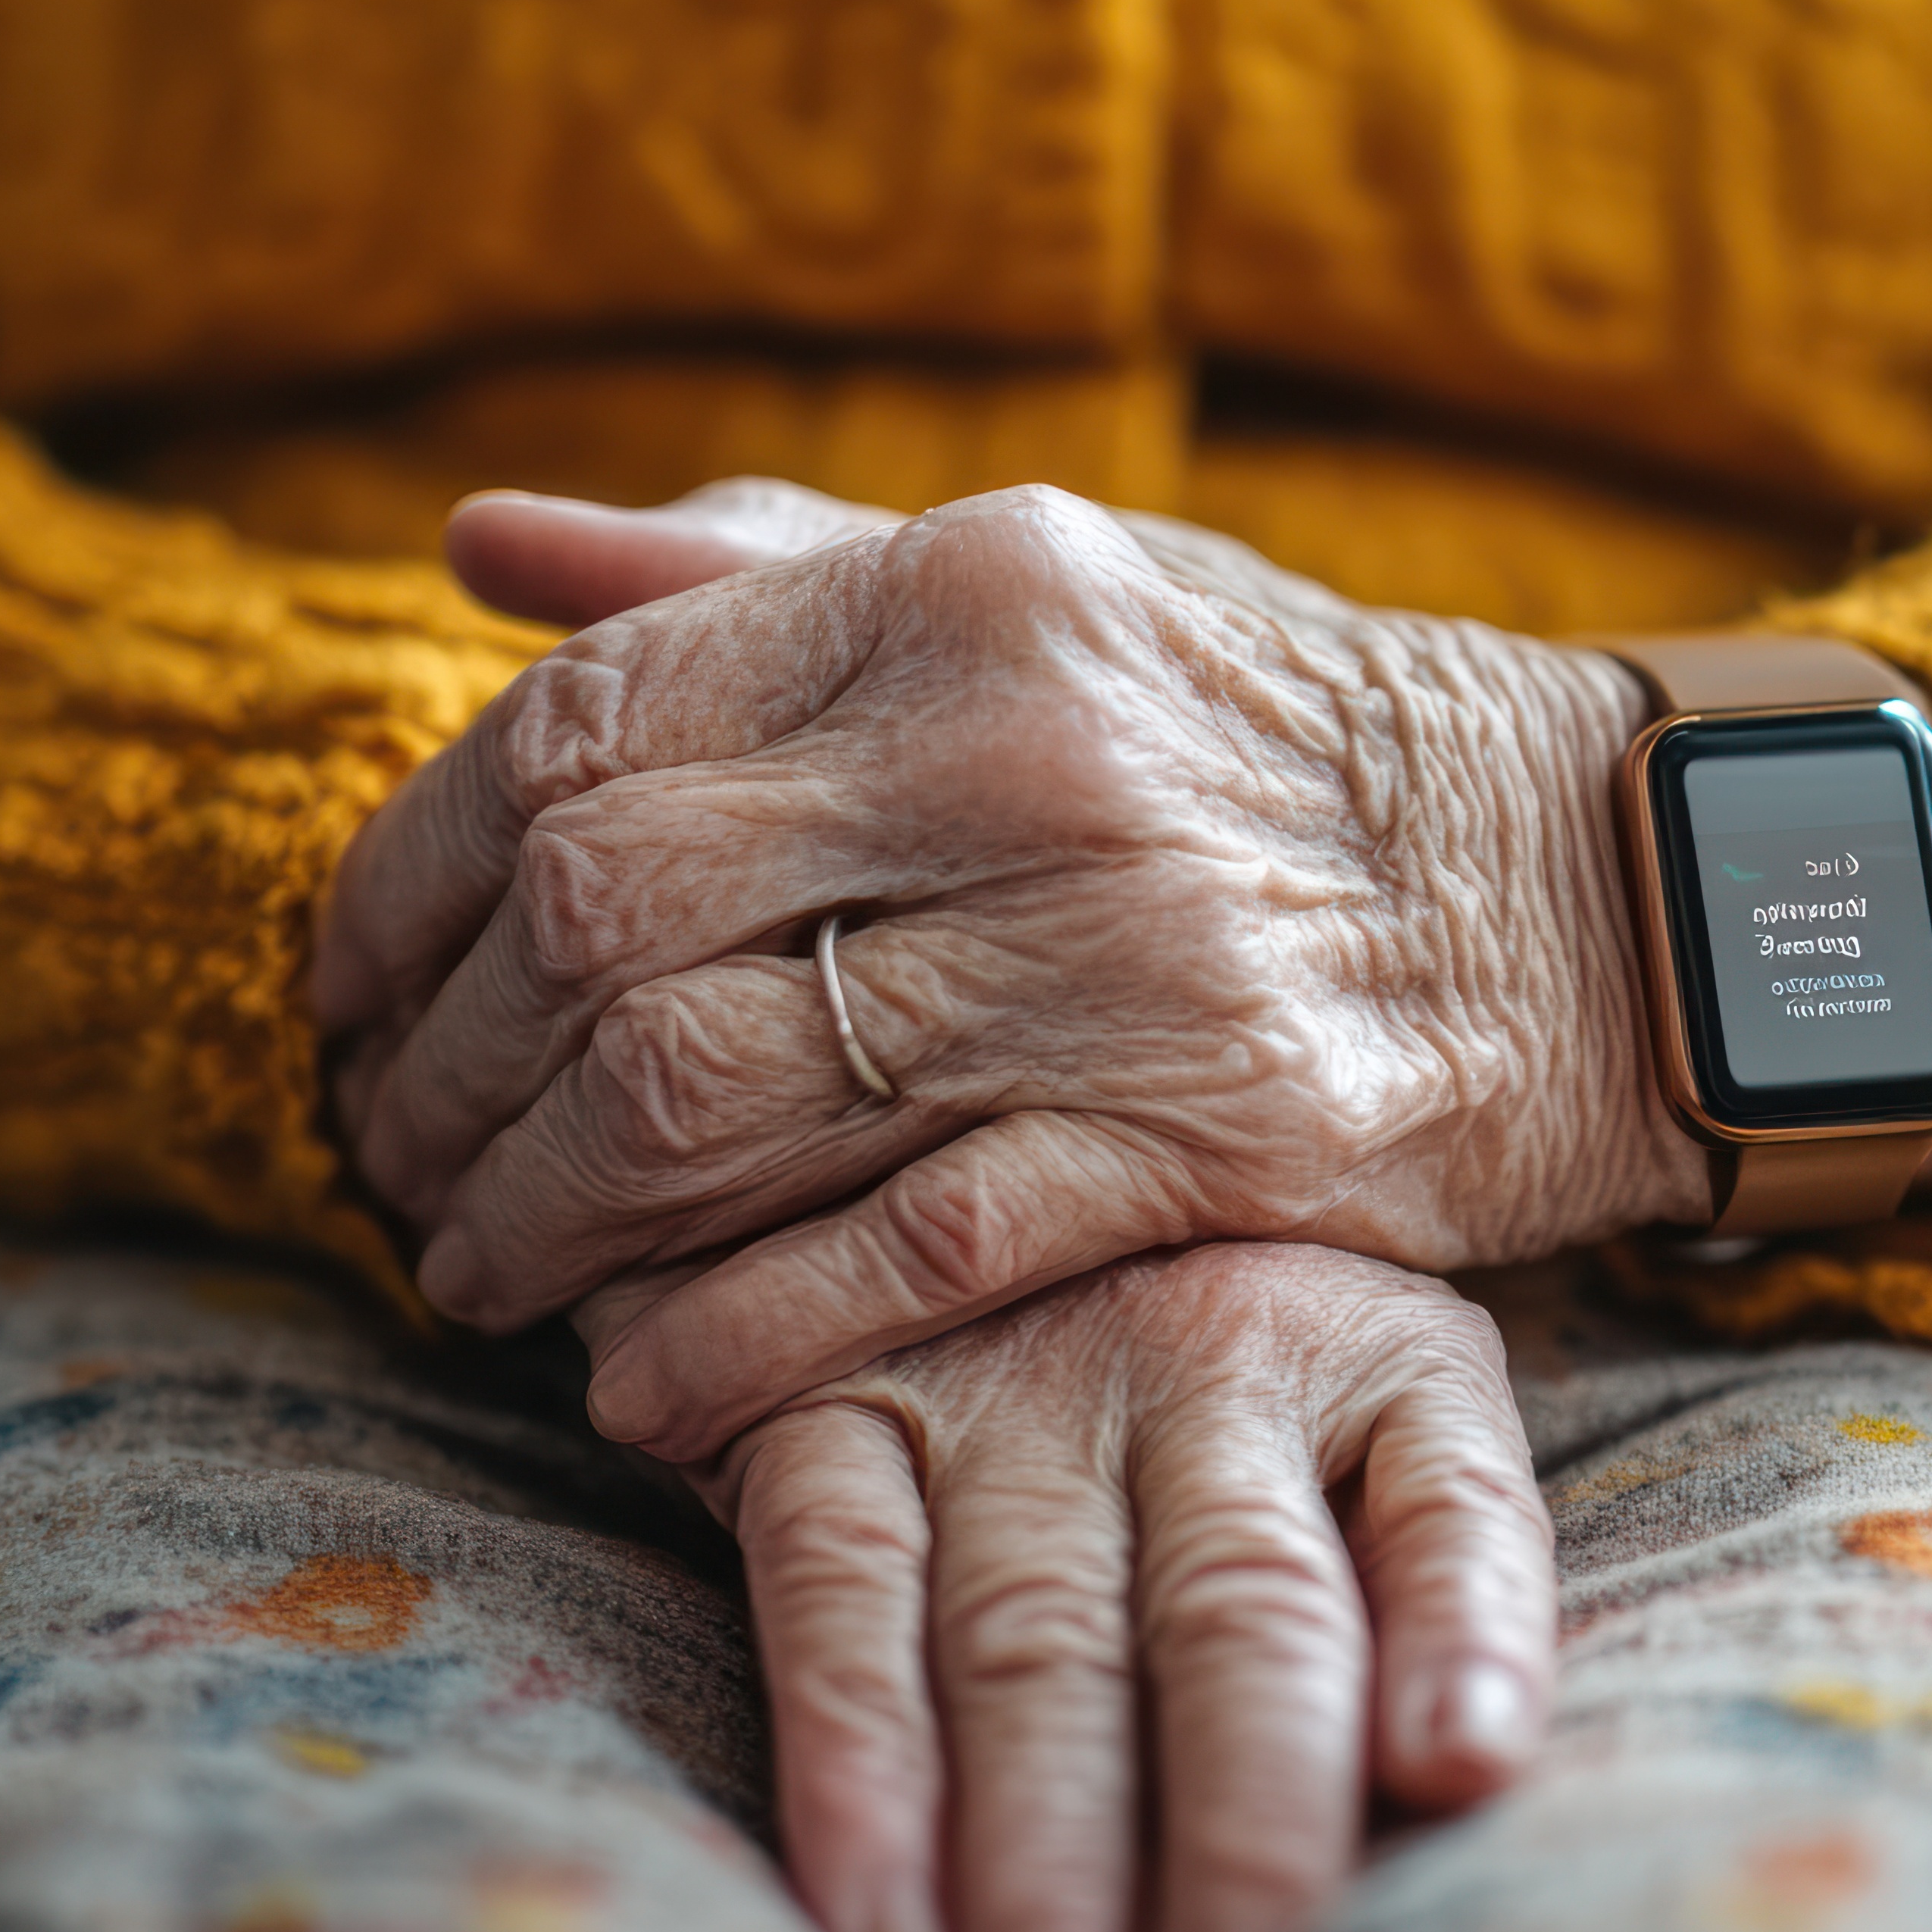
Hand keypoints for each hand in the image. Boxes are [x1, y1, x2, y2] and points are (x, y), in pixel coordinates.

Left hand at [317, 478, 1702, 1460]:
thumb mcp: (1036, 585)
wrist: (1586, 885)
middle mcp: (1028, 758)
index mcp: (965, 590)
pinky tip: (634, 1384)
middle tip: (383, 1160)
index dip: (407, 875)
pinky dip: (729, 1338)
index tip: (345, 982)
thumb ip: (750, 569)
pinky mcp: (1202, 1145)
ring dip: (543, 1218)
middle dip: (442, 1073)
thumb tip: (479, 547)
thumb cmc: (1256, 734)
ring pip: (714, 1103)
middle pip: (608, 927)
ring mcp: (1120, 960)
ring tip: (476, 1275)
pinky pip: (890, 1258)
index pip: (581, 727)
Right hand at [619, 1238, 1552, 1931]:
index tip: (1463, 1775)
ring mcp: (1004, 1382)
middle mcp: (1200, 1357)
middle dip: (1225, 1873)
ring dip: (1039, 1883)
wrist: (991, 1124)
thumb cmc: (1251, 1349)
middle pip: (1238, 1633)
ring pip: (1035, 1652)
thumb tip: (1473, 1772)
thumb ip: (1456, 1572)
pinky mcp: (827, 1411)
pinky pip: (839, 1606)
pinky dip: (860, 1784)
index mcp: (1379, 1356)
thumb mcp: (1401, 1404)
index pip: (1453, 1511)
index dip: (1465, 1636)